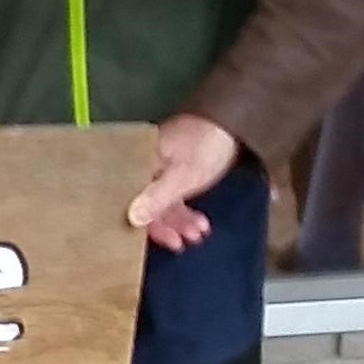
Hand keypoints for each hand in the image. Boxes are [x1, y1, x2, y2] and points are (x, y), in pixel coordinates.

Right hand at [127, 113, 242, 252]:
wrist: (232, 123)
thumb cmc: (204, 145)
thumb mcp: (181, 176)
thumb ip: (156, 198)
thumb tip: (132, 219)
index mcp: (138, 164)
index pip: (131, 200)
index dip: (148, 224)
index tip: (167, 240)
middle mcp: (144, 166)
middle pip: (146, 203)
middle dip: (168, 225)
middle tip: (184, 241)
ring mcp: (161, 167)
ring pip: (163, 202)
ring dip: (180, 221)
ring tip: (198, 233)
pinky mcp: (175, 169)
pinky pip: (174, 195)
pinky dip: (185, 211)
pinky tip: (199, 222)